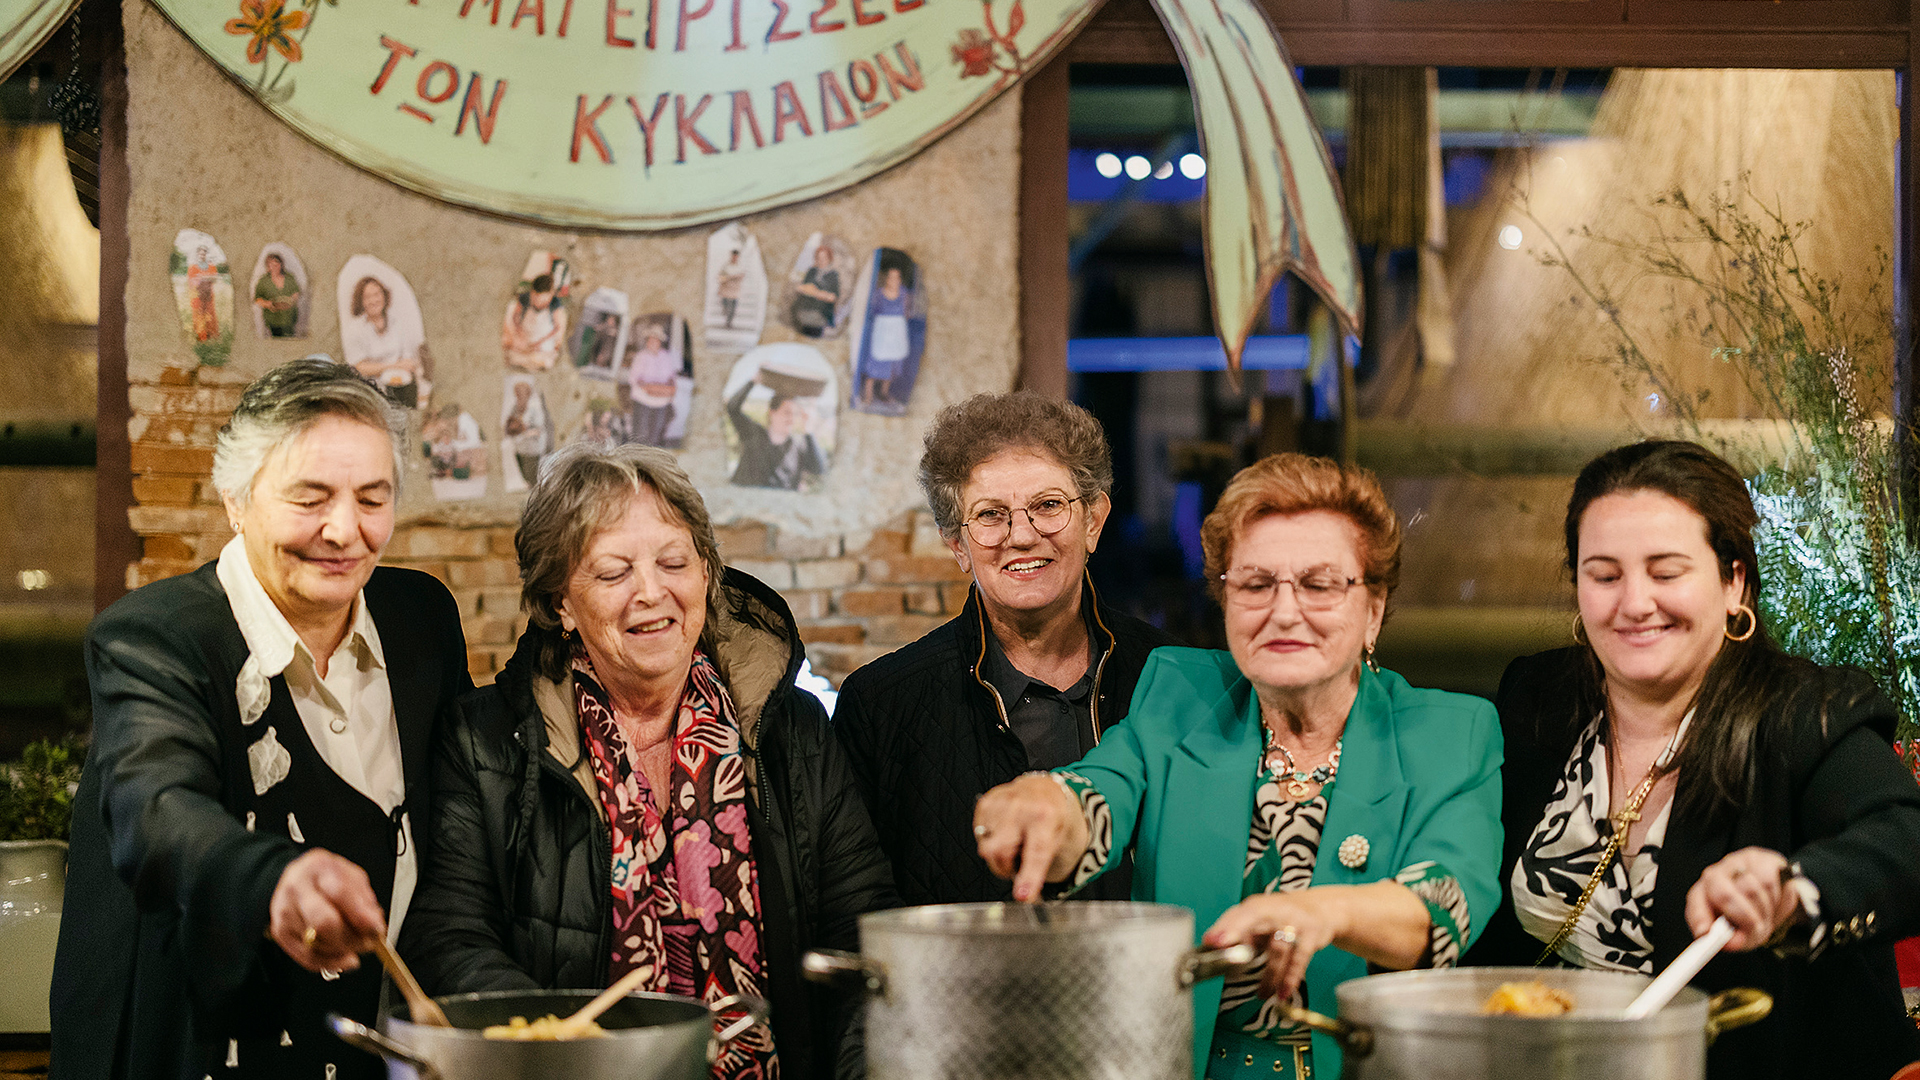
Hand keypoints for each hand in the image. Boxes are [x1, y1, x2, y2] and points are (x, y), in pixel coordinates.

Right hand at [267, 849, 387, 973]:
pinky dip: (330, 962)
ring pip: (316, 944)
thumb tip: (374, 927)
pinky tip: (343, 957)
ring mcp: (285, 912)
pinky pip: (307, 957)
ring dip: (342, 951)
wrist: (295, 877)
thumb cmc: (327, 878)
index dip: (361, 917)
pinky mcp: (280, 932)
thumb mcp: (352, 877)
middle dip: (351, 939)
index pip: (340, 894)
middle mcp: (298, 890)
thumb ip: (365, 901)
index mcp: (320, 869)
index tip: (377, 930)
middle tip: (367, 943)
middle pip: (324, 923)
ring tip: (355, 946)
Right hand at [972, 774, 1086, 901]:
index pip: (1035, 852)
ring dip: (999, 855)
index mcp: (1045, 817)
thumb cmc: (1049, 818)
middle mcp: (1021, 807)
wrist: (1041, 790)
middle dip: (1006, 867)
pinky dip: (991, 841)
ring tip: (1013, 841)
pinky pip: (980, 837)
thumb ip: (1040, 869)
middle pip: (1000, 854)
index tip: (1023, 896)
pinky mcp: (984, 804)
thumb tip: (1027, 898)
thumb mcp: (1056, 841)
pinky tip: (1003, 831)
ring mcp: (999, 803)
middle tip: (1018, 860)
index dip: (1029, 877)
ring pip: (987, 849)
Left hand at [1203, 890, 1349, 1001]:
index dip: (1223, 927)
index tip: (1210, 941)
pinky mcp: (1311, 936)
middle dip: (1236, 931)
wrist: (1321, 909)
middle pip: (1254, 918)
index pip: (1237, 914)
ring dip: (1269, 975)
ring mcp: (1294, 922)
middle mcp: (1274, 909)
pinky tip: (1282, 993)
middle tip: (1223, 950)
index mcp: (1257, 906)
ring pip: (1278, 948)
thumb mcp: (1260, 921)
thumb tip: (1212, 949)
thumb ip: (1238, 932)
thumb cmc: (1282, 918)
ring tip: (1261, 994)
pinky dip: (1290, 978)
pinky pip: (1299, 959)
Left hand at [1686, 846, 1796, 951]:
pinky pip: (1768, 880)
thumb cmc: (1752, 914)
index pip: (1695, 906)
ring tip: (1767, 914)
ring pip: (1751, 888)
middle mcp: (1713, 876)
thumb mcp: (1742, 934)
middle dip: (1743, 916)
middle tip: (1758, 928)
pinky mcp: (1758, 857)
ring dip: (1765, 910)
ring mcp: (1734, 864)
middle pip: (1723, 893)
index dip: (1700, 919)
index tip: (1706, 933)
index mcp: (1702, 897)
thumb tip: (1730, 942)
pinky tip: (1774, 899)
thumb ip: (1734, 939)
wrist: (1776, 890)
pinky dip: (1777, 897)